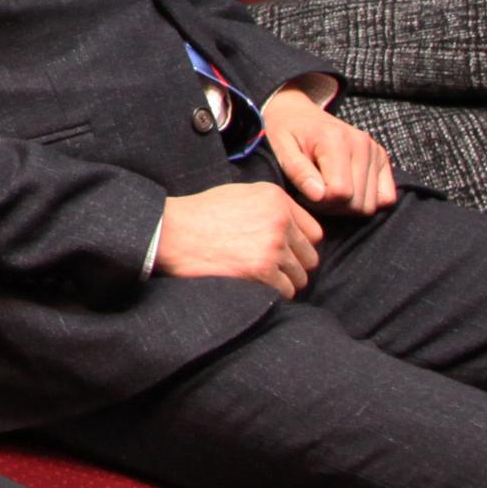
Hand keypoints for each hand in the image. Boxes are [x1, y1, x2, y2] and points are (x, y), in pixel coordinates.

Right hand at [156, 179, 321, 294]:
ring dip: (284, 281)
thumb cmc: (201, 214)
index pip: (314, 232)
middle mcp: (280, 220)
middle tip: (272, 269)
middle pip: (310, 257)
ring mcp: (273, 247)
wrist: (172, 232)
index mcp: (276, 198)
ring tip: (262, 278)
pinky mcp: (262, 271)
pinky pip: (286, 291)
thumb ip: (271, 206)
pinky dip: (274, 293)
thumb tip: (294, 229)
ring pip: (300, 277)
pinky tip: (256, 287)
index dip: (299, 245)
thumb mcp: (240, 194)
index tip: (286, 251)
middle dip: (294, 265)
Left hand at [259, 89, 398, 215]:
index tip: (303, 193)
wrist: (299, 114)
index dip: (319, 203)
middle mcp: (361, 143)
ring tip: (326, 192)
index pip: (340, 193)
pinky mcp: (381, 158)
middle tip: (313, 195)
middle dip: (332, 208)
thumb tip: (319, 195)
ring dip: (347, 207)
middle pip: (357, 203)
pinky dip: (367, 202)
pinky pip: (386, 198)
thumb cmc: (286, 132)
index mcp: (335, 139)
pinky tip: (346, 192)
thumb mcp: (281, 149)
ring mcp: (375, 151)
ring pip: (370, 205)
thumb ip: (298, 171)